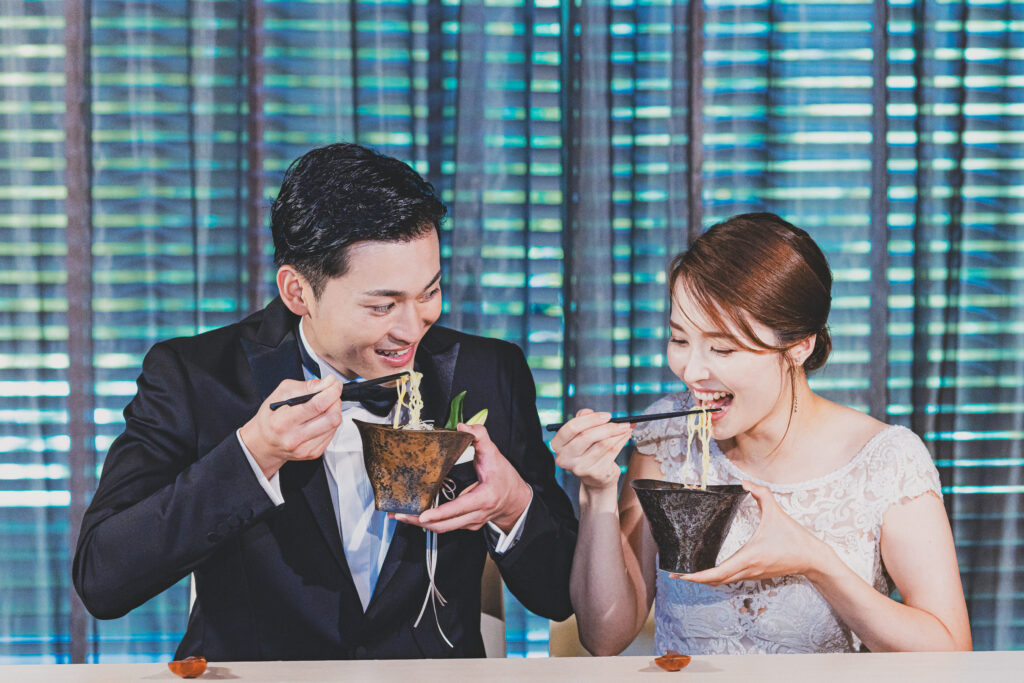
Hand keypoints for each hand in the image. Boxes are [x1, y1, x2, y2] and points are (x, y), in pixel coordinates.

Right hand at [238, 375, 342, 478]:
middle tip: (331, 394)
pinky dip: (330, 423)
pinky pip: (332, 434)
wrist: (264, 442)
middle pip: (331, 418)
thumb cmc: (270, 417)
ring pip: (334, 426)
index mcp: (283, 421)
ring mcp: (305, 448)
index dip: (331, 392)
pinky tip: (320, 419)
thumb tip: (327, 382)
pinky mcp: (314, 453)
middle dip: (336, 401)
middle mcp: (294, 438)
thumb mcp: (281, 393)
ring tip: (324, 406)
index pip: (317, 406)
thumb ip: (306, 386)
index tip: (335, 384)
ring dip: (334, 411)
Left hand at [392, 423, 531, 533]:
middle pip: (443, 525)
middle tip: (398, 513)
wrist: (516, 501)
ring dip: (419, 523)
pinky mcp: (465, 524)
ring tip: (400, 514)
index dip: (439, 513)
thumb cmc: (505, 478)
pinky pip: (445, 526)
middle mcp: (475, 515)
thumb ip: (480, 437)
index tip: (422, 515)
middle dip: (418, 521)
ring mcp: (470, 523)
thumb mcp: (495, 455)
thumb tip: (462, 427)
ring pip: (441, 529)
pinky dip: (429, 522)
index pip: (458, 509)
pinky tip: (416, 514)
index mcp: (483, 498)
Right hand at [550, 409, 631, 491]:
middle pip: (587, 436)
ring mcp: (580, 467)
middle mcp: (565, 458)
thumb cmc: (587, 450)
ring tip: (626, 427)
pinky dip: (622, 441)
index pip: (571, 428)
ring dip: (618, 433)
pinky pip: (612, 452)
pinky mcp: (595, 473)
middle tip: (622, 421)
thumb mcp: (580, 433)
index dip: (590, 419)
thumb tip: (588, 412)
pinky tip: (625, 436)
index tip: (606, 415)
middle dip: (608, 427)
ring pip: (603, 444)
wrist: (595, 477)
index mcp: (558, 444)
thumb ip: (582, 419)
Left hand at [672, 481, 831, 584]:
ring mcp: (752, 574)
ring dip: (706, 580)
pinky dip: (718, 577)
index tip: (682, 575)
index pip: (718, 572)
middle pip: (716, 581)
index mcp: (749, 556)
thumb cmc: (794, 538)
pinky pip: (732, 578)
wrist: (812, 558)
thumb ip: (761, 493)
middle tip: (676, 573)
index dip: (698, 576)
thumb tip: (745, 482)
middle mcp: (748, 569)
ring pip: (724, 581)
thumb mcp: (777, 512)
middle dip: (695, 579)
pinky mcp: (756, 574)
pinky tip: (710, 571)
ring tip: (688, 573)